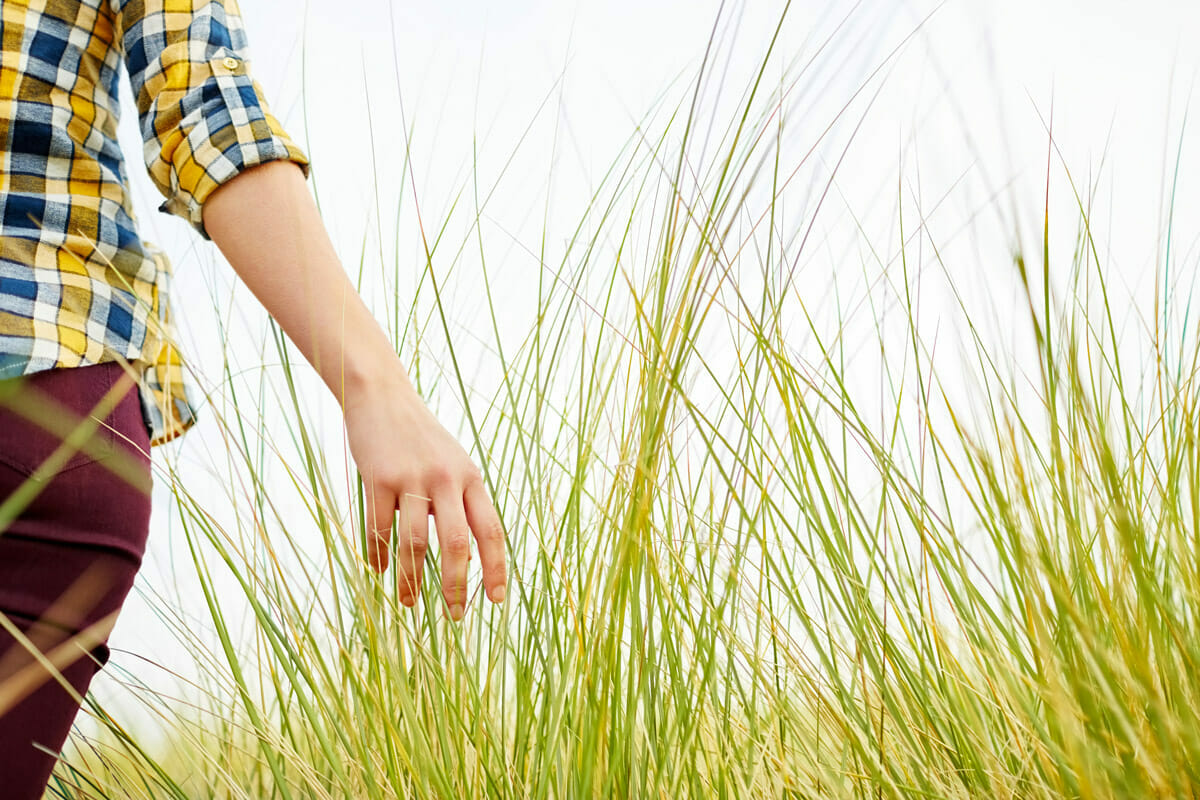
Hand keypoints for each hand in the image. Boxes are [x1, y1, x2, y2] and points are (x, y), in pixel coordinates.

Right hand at [342, 368, 505, 619]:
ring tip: (407, 603)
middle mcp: (447, 479)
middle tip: (454, 615)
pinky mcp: (379, 478)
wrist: (383, 396)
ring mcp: (412, 478)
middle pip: (456, 543)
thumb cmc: (420, 438)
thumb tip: (467, 558)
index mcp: (471, 478)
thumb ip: (462, 504)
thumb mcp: (452, 464)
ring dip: (410, 579)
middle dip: (455, 585)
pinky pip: (379, 527)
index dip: (495, 568)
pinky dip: (378, 554)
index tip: (495, 600)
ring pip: (414, 542)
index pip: (491, 531)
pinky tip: (377, 570)